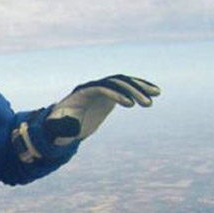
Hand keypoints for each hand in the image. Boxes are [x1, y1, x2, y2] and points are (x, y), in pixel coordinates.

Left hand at [45, 75, 160, 145]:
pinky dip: (140, 89)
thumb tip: (73, 125)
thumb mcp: (57, 130)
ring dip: (140, 87)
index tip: (130, 105)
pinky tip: (155, 93)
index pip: (101, 88)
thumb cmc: (57, 128)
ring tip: (156, 94)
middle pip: (114, 83)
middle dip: (131, 90)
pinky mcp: (109, 94)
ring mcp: (102, 89)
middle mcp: (93, 87)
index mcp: (81, 94)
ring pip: (123, 82)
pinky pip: (126, 88)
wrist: (61, 125)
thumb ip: (62, 127)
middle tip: (147, 104)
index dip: (115, 94)